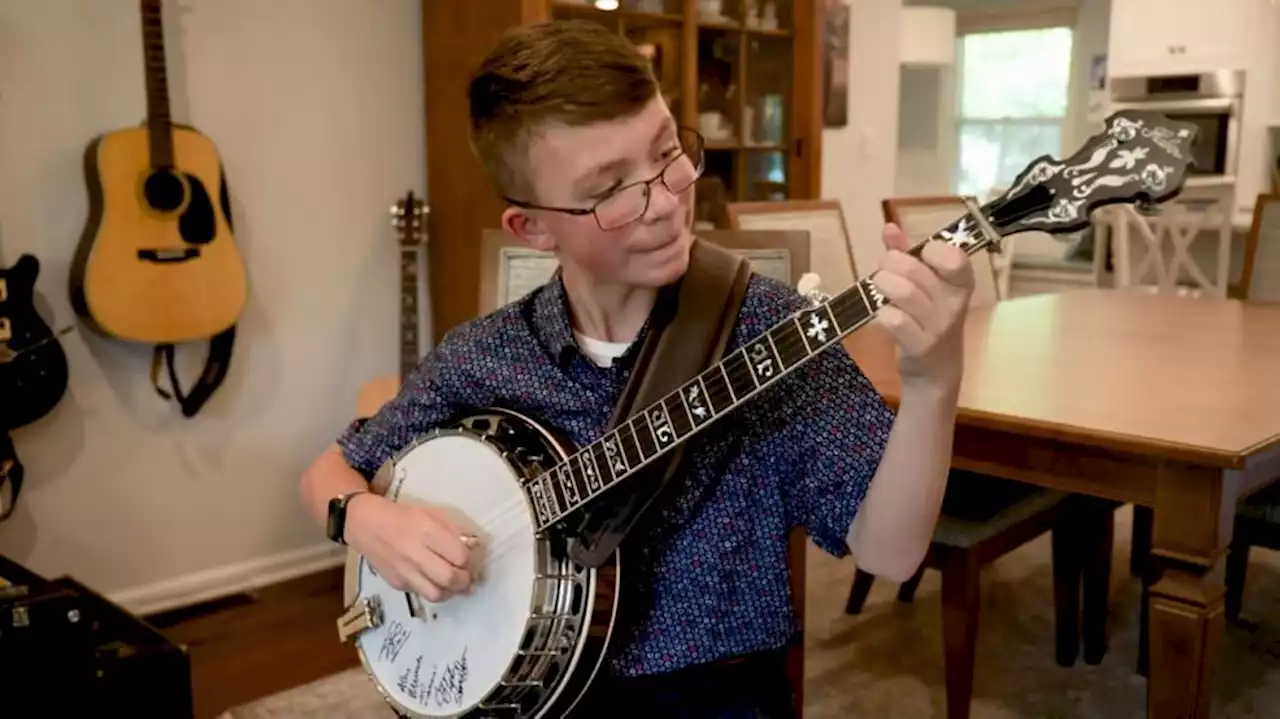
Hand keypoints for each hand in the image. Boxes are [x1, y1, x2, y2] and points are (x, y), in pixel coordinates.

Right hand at [344, 493, 474, 601]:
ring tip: (455, 585)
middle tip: (468, 577)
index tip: (472, 558)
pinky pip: (421, 593)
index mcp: (426, 531)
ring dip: (451, 592)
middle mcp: (415, 553)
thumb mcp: (431, 514)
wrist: (365, 525)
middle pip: (449, 578)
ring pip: (436, 594)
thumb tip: (473, 548)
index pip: (459, 555)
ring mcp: (404, 571)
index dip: (470, 559)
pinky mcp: (396, 583)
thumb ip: (453, 531)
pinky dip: (433, 590)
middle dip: (465, 580)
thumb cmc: (403, 516)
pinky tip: (435, 582)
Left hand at [871, 223, 973, 387]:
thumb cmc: (928, 319)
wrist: (936, 371)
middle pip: (917, 270)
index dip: (931, 250)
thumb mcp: (925, 286)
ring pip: (904, 291)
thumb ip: (907, 254)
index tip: (920, 255)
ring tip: (879, 287)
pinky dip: (882, 312)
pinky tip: (883, 314)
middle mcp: (953, 304)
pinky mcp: (920, 345)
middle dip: (891, 263)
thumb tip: (889, 227)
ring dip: (883, 284)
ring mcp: (938, 326)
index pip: (955, 257)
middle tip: (884, 270)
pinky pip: (894, 318)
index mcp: (961, 284)